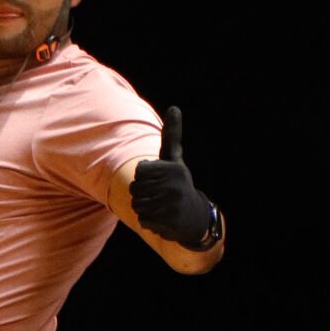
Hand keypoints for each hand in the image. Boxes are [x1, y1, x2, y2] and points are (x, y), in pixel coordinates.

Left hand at [131, 106, 215, 249]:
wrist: (194, 217)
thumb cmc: (178, 183)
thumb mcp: (174, 159)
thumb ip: (171, 135)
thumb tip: (174, 108)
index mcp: (174, 169)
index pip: (140, 170)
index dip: (144, 176)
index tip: (158, 179)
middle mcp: (174, 186)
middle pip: (135, 188)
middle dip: (142, 193)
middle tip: (159, 195)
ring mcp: (171, 206)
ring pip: (136, 204)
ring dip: (144, 207)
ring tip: (160, 206)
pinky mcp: (167, 223)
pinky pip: (142, 220)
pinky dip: (148, 221)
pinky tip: (163, 219)